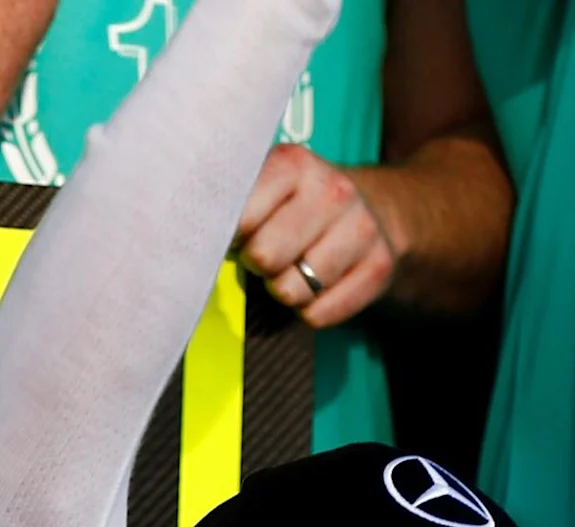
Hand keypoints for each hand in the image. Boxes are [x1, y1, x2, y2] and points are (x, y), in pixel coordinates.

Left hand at [234, 143, 397, 326]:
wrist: (374, 209)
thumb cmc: (296, 205)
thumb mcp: (265, 186)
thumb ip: (231, 204)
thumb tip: (195, 242)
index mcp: (294, 164)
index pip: (238, 218)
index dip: (230, 237)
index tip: (238, 235)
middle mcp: (333, 190)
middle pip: (265, 258)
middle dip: (259, 264)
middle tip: (268, 255)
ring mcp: (361, 228)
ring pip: (291, 292)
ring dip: (284, 290)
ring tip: (295, 268)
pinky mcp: (379, 267)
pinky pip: (320, 314)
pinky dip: (310, 311)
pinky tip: (318, 287)